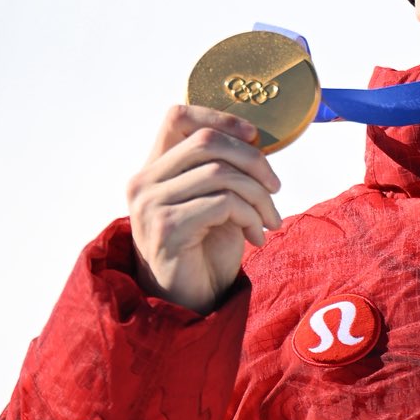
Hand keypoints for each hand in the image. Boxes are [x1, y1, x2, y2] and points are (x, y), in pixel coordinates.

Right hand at [127, 105, 284, 312]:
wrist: (188, 303)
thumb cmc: (205, 249)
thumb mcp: (214, 199)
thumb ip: (221, 168)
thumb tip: (255, 137)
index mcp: (153, 168)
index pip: (178, 117)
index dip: (220, 117)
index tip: (254, 137)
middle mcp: (144, 182)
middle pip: (207, 141)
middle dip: (253, 159)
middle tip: (275, 186)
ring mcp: (150, 205)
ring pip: (221, 173)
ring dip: (258, 196)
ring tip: (270, 220)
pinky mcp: (167, 229)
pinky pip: (223, 204)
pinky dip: (250, 216)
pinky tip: (256, 237)